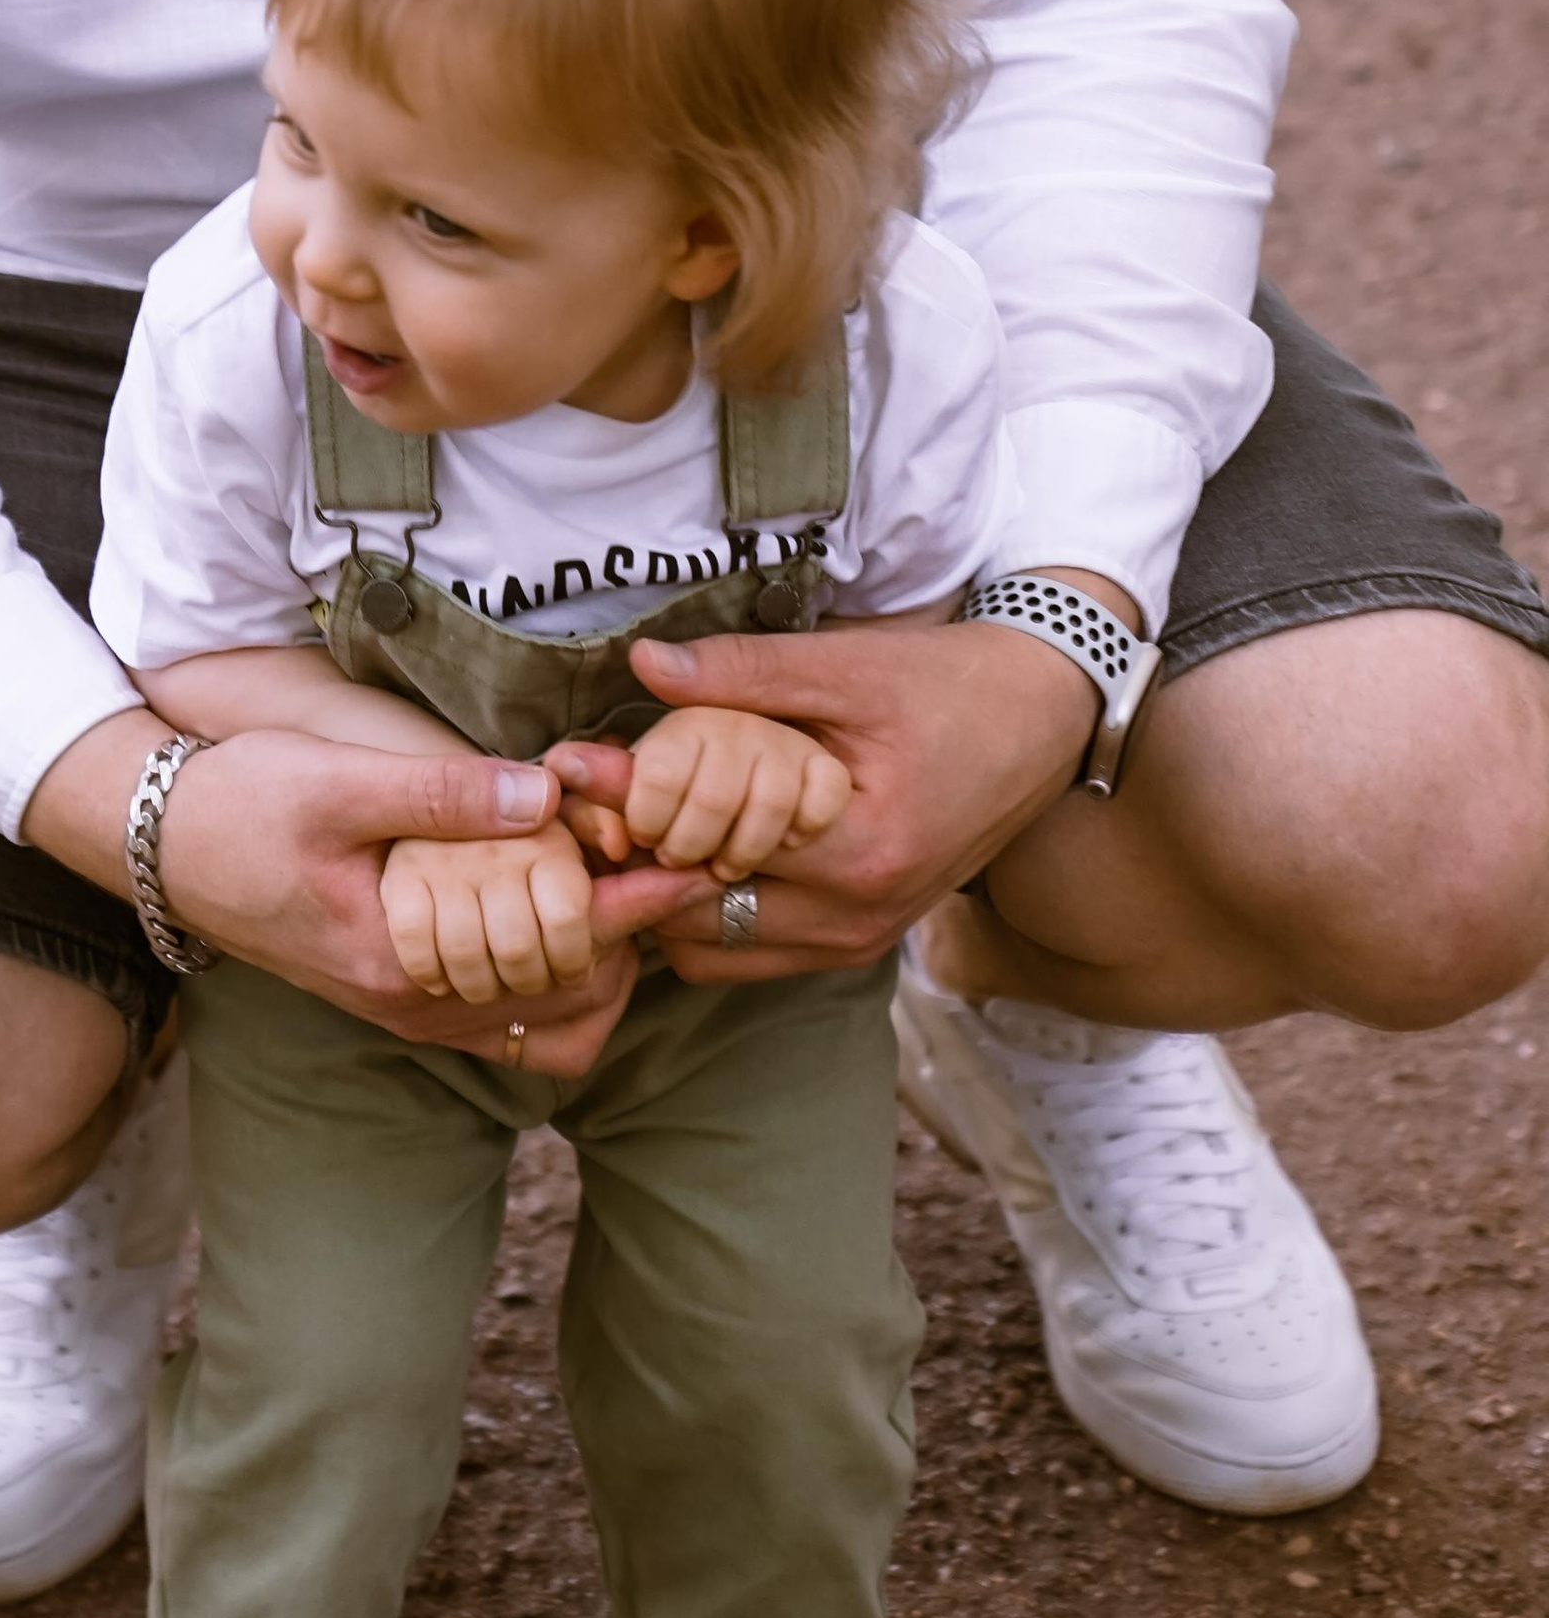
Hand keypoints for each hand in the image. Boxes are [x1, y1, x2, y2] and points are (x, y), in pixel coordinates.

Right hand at [24, 710, 689, 1062]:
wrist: (154, 842)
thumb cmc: (237, 803)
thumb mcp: (335, 784)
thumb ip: (440, 793)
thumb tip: (543, 791)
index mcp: (404, 959)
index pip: (556, 947)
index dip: (636, 901)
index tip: (696, 860)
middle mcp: (414, 1004)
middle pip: (573, 1006)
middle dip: (633, 940)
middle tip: (676, 865)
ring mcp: (407, 1007)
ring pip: (547, 1025)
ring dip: (599, 966)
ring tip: (628, 887)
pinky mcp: (399, 992)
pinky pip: (508, 1016)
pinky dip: (555, 977)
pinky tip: (562, 907)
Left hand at [610, 614, 1100, 978]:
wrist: (1042, 720)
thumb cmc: (947, 686)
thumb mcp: (847, 667)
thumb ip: (744, 674)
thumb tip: (643, 666)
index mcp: (857, 851)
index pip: (704, 854)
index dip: (629, 810)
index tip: (575, 767)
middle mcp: (857, 917)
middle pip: (695, 920)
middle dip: (634, 862)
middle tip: (587, 801)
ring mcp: (860, 939)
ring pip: (715, 950)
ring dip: (668, 896)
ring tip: (633, 824)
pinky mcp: (861, 939)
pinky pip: (753, 951)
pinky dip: (711, 912)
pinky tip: (690, 849)